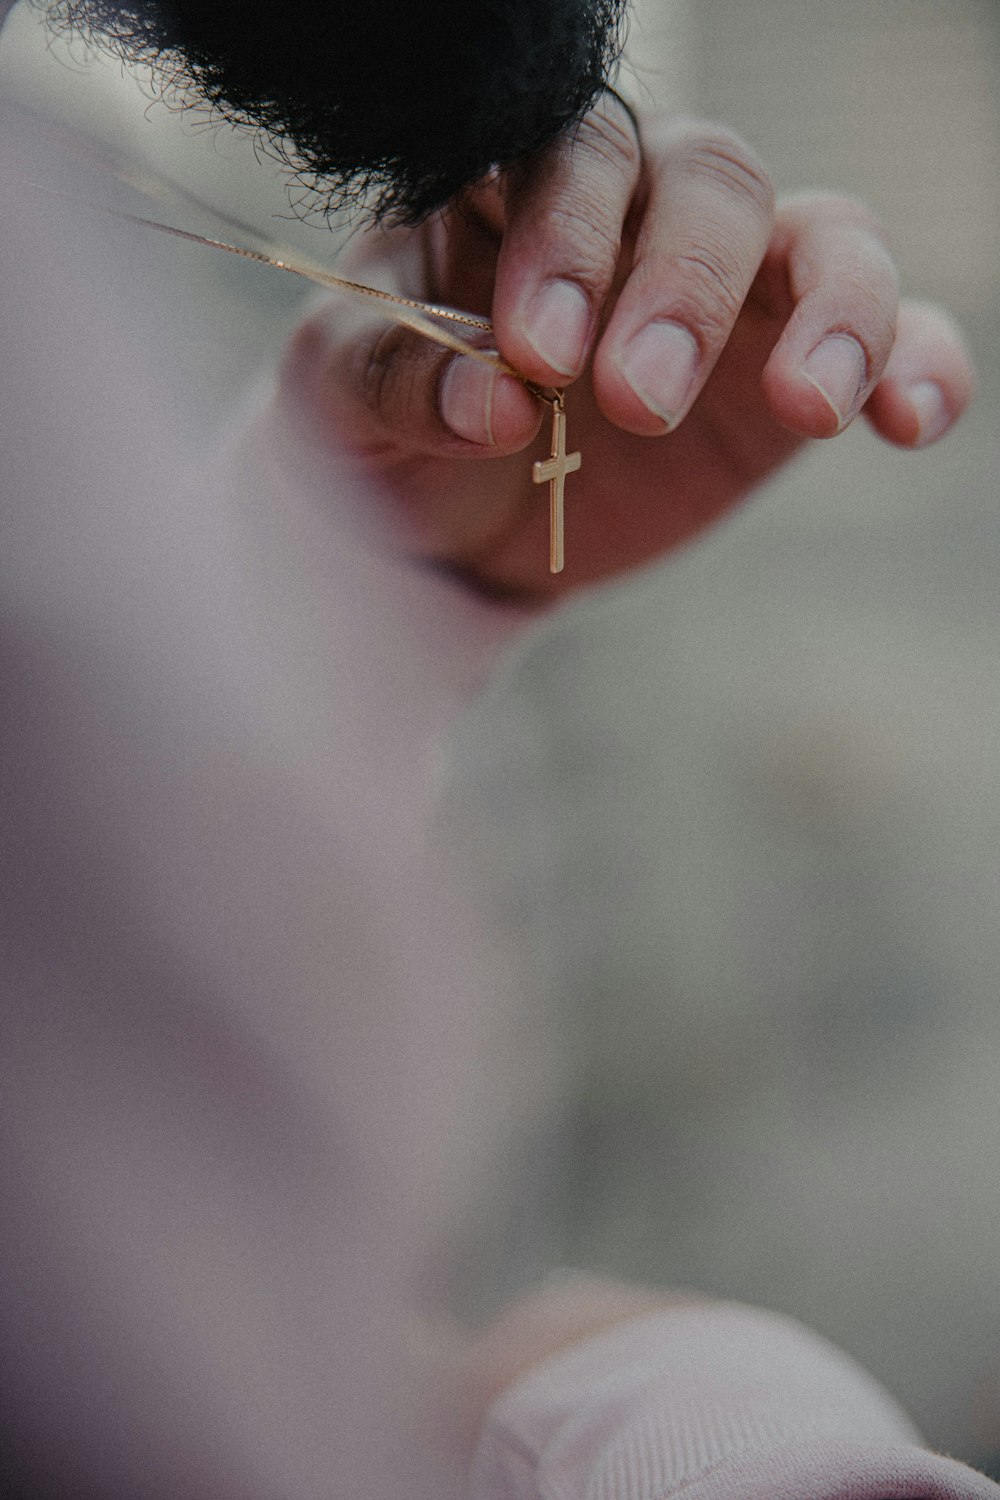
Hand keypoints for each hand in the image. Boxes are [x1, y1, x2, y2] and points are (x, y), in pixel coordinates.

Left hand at [279, 93, 973, 600]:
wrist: (444, 523)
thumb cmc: (388, 425)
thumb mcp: (344, 399)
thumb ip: (401, 379)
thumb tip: (496, 400)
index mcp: (518, 186)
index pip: (569, 160)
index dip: (567, 241)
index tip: (540, 352)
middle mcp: (637, 210)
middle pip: (707, 181)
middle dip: (683, 287)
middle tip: (636, 400)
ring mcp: (727, 284)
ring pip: (820, 235)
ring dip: (831, 311)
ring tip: (812, 408)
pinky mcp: (787, 364)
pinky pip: (888, 334)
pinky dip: (915, 362)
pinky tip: (911, 420)